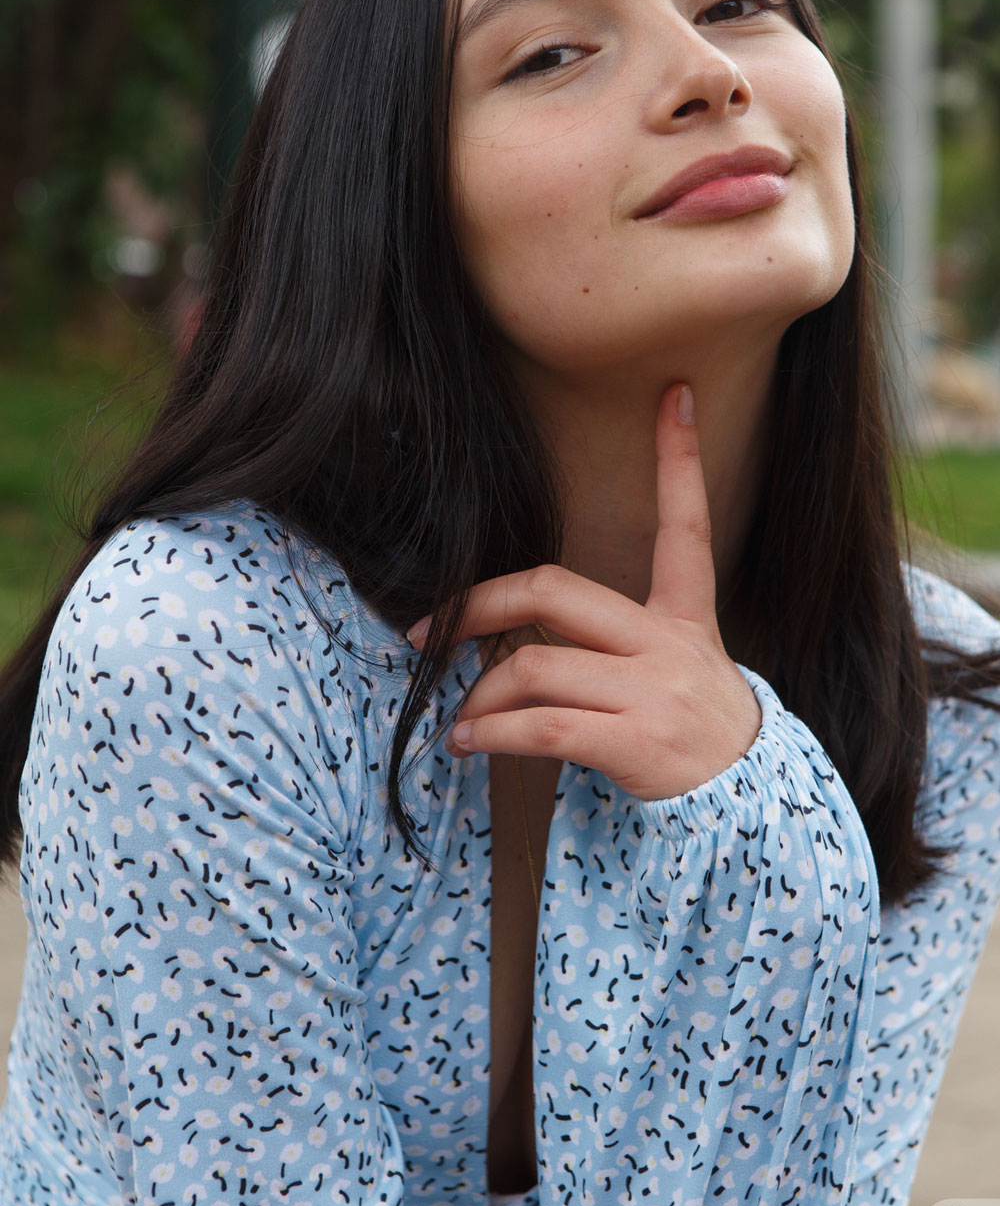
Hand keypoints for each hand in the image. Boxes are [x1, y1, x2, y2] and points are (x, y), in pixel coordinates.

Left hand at [407, 384, 760, 801]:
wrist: (753, 810)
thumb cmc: (698, 736)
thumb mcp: (683, 671)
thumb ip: (616, 644)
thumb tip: (515, 646)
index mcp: (685, 617)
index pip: (685, 527)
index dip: (680, 460)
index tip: (674, 395)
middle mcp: (670, 643)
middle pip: (555, 590)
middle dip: (481, 604)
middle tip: (434, 631)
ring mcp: (656, 691)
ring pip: (536, 666)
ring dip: (479, 695)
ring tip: (459, 721)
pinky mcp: (638, 741)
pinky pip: (544, 726)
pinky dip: (494, 734)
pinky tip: (469, 745)